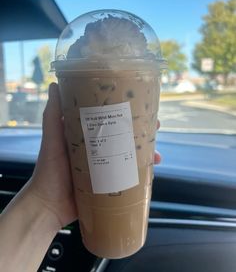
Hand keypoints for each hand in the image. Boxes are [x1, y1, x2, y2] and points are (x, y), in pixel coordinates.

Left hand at [28, 83, 161, 228]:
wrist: (48, 205)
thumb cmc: (48, 169)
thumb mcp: (51, 139)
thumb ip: (52, 115)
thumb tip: (55, 84)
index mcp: (87, 136)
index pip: (110, 120)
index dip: (125, 112)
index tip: (140, 106)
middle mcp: (98, 148)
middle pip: (124, 136)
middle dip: (142, 132)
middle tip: (156, 128)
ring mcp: (104, 166)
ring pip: (129, 155)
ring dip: (145, 154)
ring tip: (157, 156)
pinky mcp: (108, 183)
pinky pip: (127, 175)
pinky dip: (140, 173)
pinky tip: (150, 173)